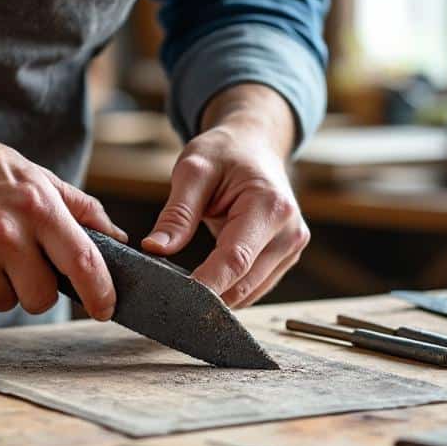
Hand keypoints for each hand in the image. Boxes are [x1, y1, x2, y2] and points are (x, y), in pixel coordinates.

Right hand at [0, 83, 122, 319]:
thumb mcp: (32, 174)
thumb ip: (77, 207)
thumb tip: (117, 237)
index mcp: (37, 205)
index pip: (82, 261)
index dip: (100, 292)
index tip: (105, 309)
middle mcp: (8, 232)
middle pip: (43, 298)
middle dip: (37, 289)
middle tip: (21, 262)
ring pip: (7, 303)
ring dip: (1, 286)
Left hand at [142, 84, 307, 307]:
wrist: (255, 145)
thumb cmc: (225, 152)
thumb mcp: (193, 170)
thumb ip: (177, 212)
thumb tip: (155, 248)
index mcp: (270, 206)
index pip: (235, 259)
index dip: (205, 285)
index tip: (174, 298)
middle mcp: (290, 231)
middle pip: (244, 282)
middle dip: (207, 296)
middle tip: (167, 300)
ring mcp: (292, 247)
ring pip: (250, 292)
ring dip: (217, 296)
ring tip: (182, 291)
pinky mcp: (286, 257)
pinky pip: (254, 286)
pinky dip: (228, 290)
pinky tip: (205, 283)